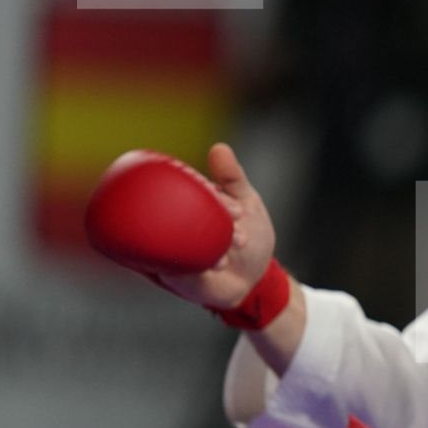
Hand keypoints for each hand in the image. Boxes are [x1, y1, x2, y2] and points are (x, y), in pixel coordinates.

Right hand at [157, 143, 275, 309]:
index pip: (183, 189)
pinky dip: (194, 267)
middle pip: (176, 213)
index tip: (237, 210)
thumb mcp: (247, 202)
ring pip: (175, 241)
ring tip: (231, 252)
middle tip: (237, 226)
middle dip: (208, 217)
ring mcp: (173, 249)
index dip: (207, 194)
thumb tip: (218, 148)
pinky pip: (173, 269)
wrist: (253, 280)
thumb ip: (233, 178)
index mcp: (189, 205)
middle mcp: (176, 225)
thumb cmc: (249, 237)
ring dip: (204, 246)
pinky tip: (216, 264)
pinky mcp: (173, 275)